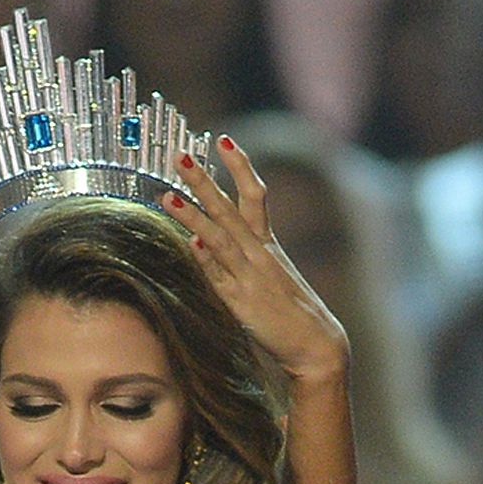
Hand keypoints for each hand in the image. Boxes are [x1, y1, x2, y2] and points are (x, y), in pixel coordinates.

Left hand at [169, 137, 347, 389]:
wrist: (315, 344)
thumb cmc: (287, 311)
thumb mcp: (264, 276)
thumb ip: (231, 257)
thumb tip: (196, 239)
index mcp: (266, 244)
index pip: (254, 195)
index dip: (239, 166)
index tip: (223, 139)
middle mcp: (259, 254)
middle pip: (230, 210)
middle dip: (204, 182)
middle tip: (182, 156)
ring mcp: (250, 277)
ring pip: (220, 238)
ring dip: (193, 216)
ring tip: (168, 196)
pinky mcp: (243, 303)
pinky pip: (220, 277)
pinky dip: (207, 260)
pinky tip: (191, 243)